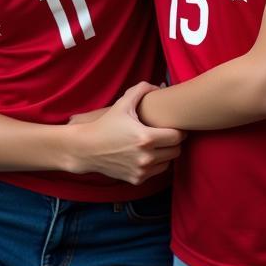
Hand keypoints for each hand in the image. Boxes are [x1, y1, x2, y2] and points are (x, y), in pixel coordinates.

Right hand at [68, 82, 182, 184]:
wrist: (87, 148)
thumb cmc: (105, 125)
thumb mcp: (122, 104)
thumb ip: (141, 90)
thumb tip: (159, 86)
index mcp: (146, 138)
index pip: (177, 136)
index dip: (178, 130)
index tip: (174, 126)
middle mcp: (147, 157)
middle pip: (176, 151)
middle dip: (173, 142)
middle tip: (166, 134)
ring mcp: (143, 170)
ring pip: (169, 162)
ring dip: (165, 153)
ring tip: (156, 144)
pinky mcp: (138, 179)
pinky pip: (156, 171)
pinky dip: (155, 163)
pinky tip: (146, 154)